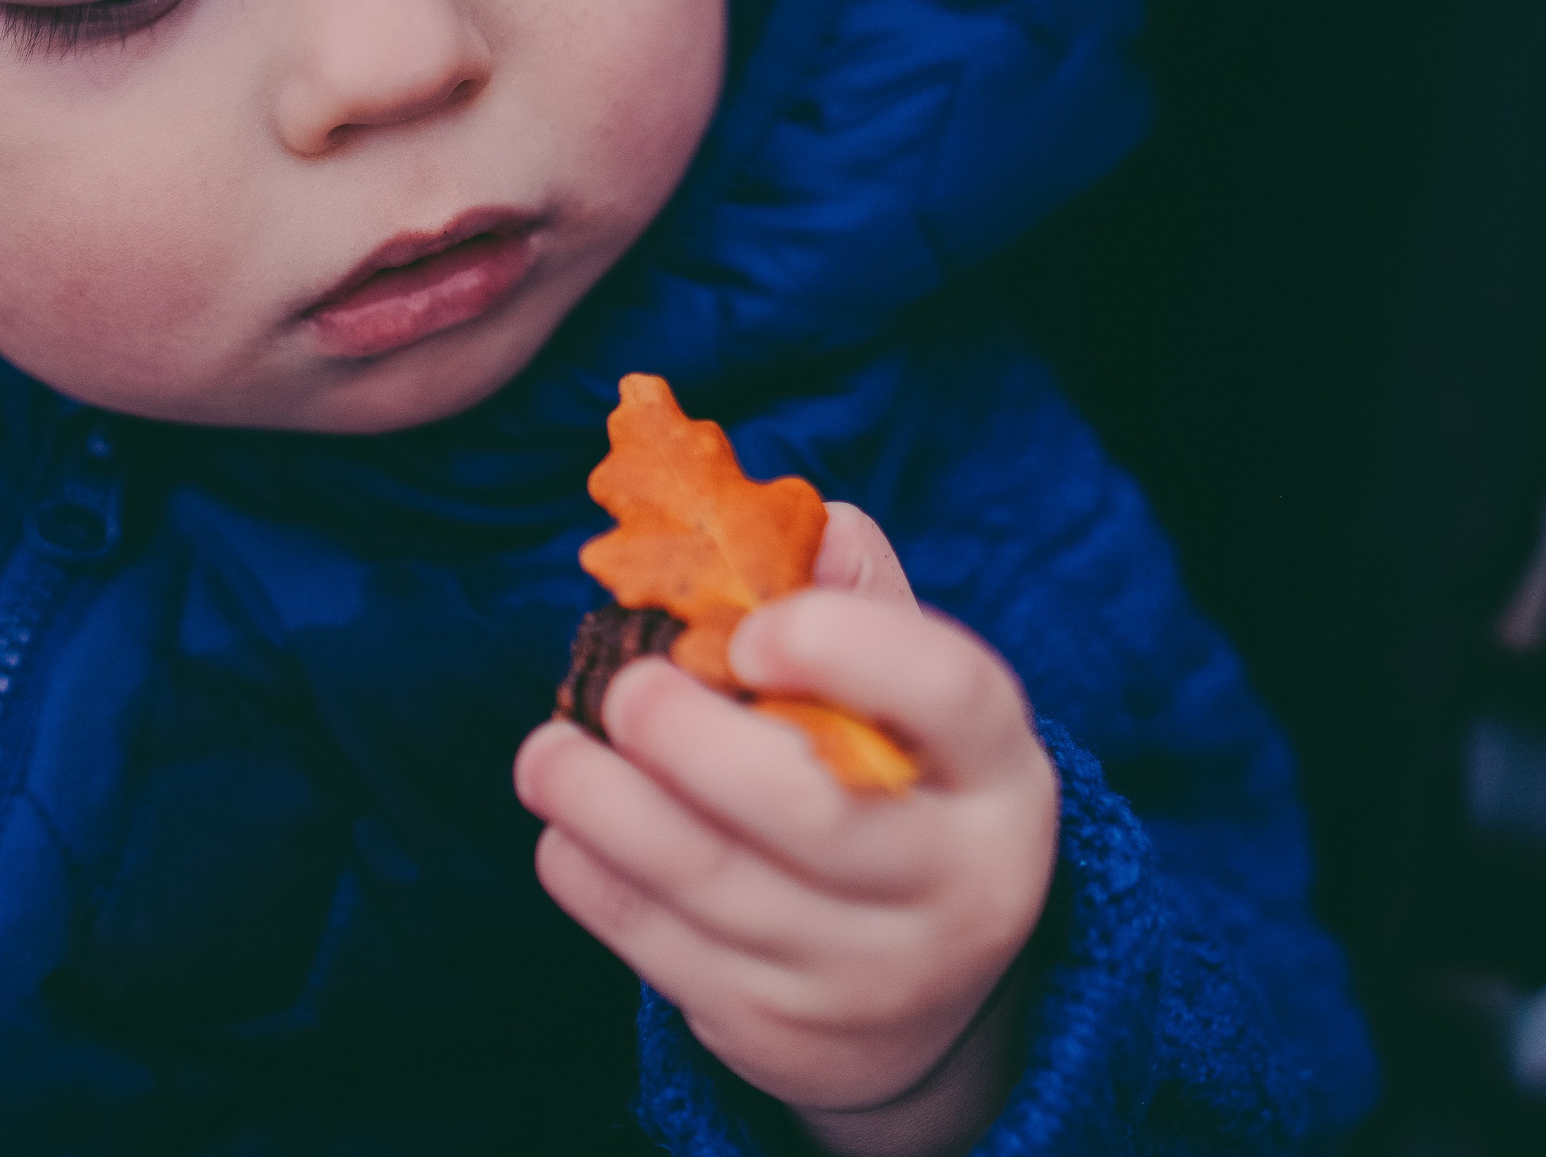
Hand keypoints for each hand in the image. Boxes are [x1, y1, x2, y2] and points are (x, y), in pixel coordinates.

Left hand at [514, 503, 1059, 1156]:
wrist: (921, 1004)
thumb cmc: (894, 794)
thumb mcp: (911, 706)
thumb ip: (854, 601)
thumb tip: (792, 514)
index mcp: (998, 773)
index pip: (947, 693)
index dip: (845, 644)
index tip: (752, 626)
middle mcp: (952, 883)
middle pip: (809, 811)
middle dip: (688, 740)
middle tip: (623, 688)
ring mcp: (865, 973)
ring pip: (709, 882)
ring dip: (602, 804)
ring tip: (547, 753)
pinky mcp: (776, 1030)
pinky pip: (656, 944)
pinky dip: (591, 873)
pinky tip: (567, 825)